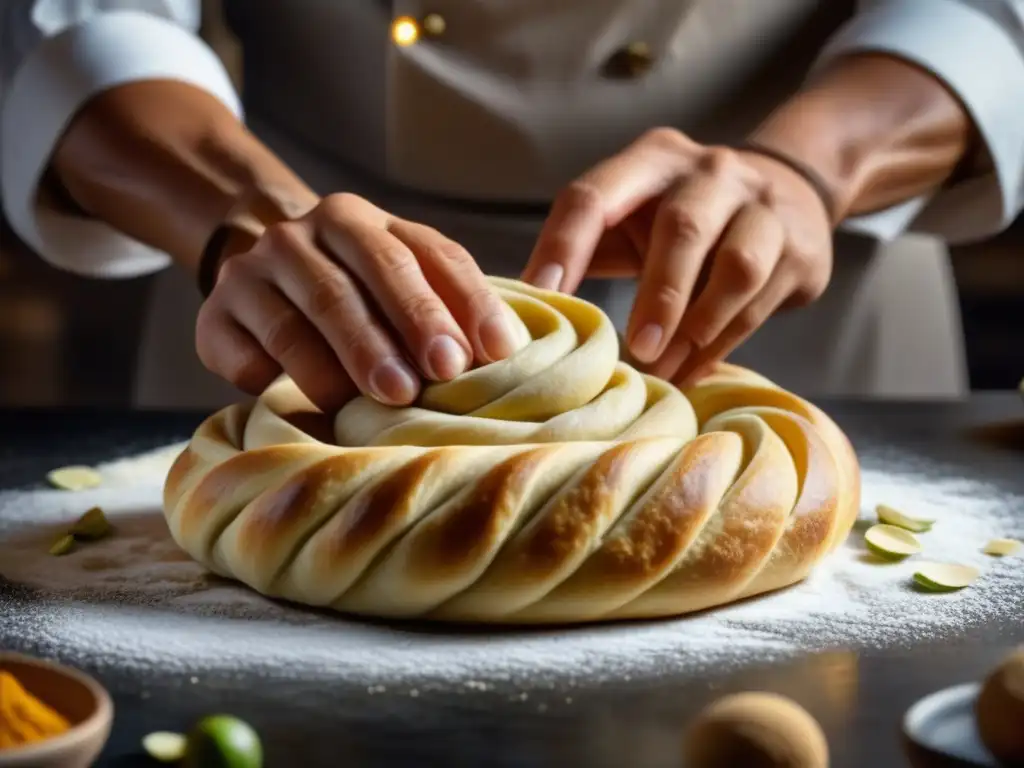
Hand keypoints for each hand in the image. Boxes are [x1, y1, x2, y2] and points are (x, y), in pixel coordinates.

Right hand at [196, 193, 517, 411]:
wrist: (261, 277)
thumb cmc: (356, 294)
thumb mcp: (406, 280)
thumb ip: (452, 303)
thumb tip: (512, 351)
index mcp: (362, 220)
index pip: (425, 254)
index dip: (464, 302)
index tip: (496, 352)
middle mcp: (303, 234)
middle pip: (357, 281)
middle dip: (400, 330)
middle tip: (433, 379)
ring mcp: (253, 273)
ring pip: (297, 322)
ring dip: (341, 365)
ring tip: (379, 403)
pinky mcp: (214, 316)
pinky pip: (245, 353)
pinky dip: (274, 381)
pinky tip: (303, 408)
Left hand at [521, 128, 833, 384]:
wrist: (790, 192)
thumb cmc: (680, 219)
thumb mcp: (632, 215)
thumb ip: (586, 247)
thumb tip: (520, 308)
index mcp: (650, 159)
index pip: (594, 195)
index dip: (563, 246)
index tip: (541, 296)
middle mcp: (709, 171)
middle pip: (682, 227)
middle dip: (656, 295)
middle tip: (633, 349)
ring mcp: (762, 205)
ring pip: (735, 266)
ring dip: (696, 326)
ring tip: (663, 368)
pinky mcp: (800, 247)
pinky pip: (761, 301)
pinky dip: (723, 343)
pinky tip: (692, 370)